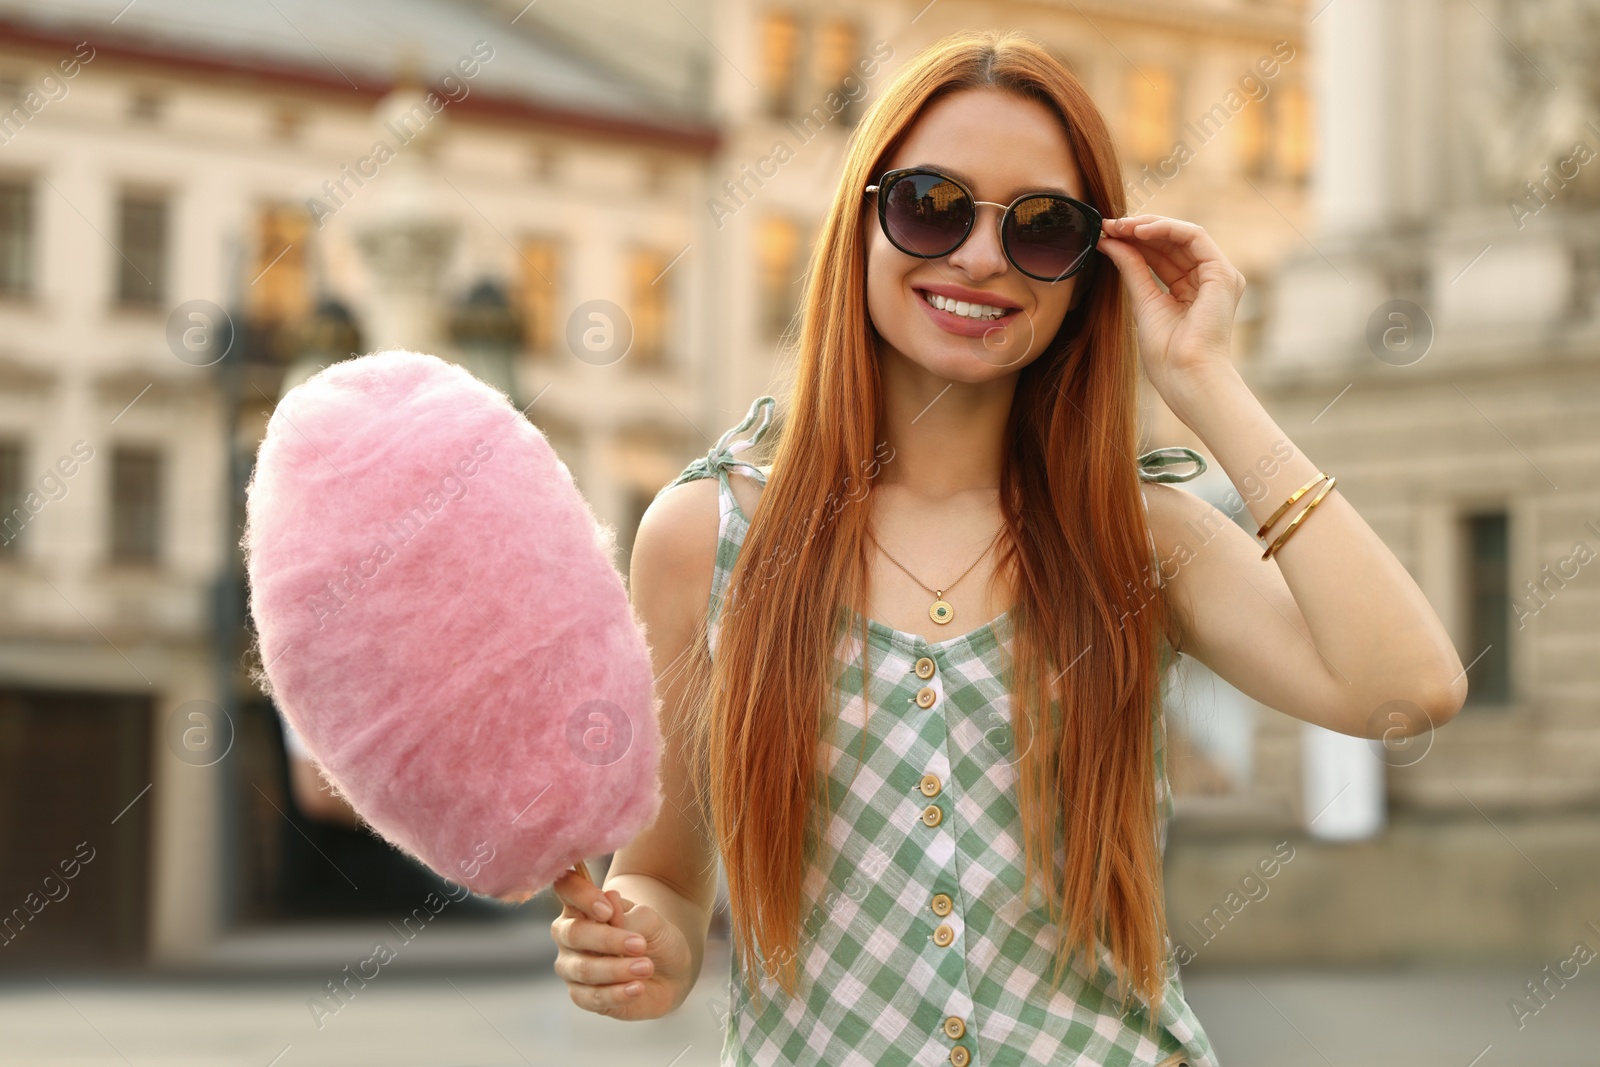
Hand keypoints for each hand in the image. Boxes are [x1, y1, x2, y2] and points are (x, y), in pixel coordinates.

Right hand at [549, 868, 693, 1020]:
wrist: (669, 972)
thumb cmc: (654, 937)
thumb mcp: (650, 920)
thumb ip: (628, 914)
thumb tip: (609, 899)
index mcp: (581, 905)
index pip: (567, 888)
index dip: (581, 895)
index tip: (608, 910)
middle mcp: (569, 934)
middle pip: (573, 933)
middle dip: (607, 940)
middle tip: (640, 945)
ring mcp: (571, 966)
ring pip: (583, 969)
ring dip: (617, 969)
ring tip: (646, 967)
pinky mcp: (581, 996)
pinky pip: (590, 998)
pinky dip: (615, 993)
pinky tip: (637, 988)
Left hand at [1096, 214, 1247, 407]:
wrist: (1185, 376)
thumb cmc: (1166, 354)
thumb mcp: (1142, 301)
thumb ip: (1131, 269)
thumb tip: (1109, 242)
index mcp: (1191, 290)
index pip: (1162, 255)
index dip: (1134, 241)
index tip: (1106, 235)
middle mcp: (1207, 280)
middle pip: (1171, 243)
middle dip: (1138, 231)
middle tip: (1108, 225)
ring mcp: (1218, 275)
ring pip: (1182, 235)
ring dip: (1149, 226)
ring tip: (1119, 226)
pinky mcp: (1223, 273)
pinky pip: (1194, 236)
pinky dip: (1166, 229)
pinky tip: (1139, 231)